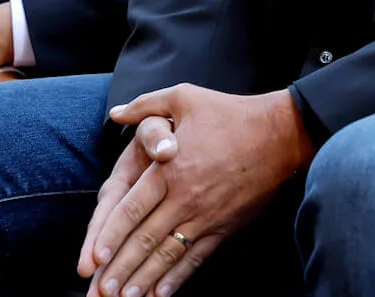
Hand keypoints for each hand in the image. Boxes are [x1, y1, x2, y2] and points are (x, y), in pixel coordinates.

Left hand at [81, 86, 313, 296]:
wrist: (280, 134)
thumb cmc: (230, 113)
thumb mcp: (185, 97)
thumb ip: (147, 105)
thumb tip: (117, 112)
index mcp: (169, 169)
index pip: (131, 209)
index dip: (111, 235)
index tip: (94, 257)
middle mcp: (184, 198)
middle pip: (144, 239)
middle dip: (119, 268)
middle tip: (99, 291)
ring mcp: (205, 217)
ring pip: (167, 255)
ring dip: (143, 279)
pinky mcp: (223, 227)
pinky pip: (196, 258)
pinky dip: (177, 278)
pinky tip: (161, 293)